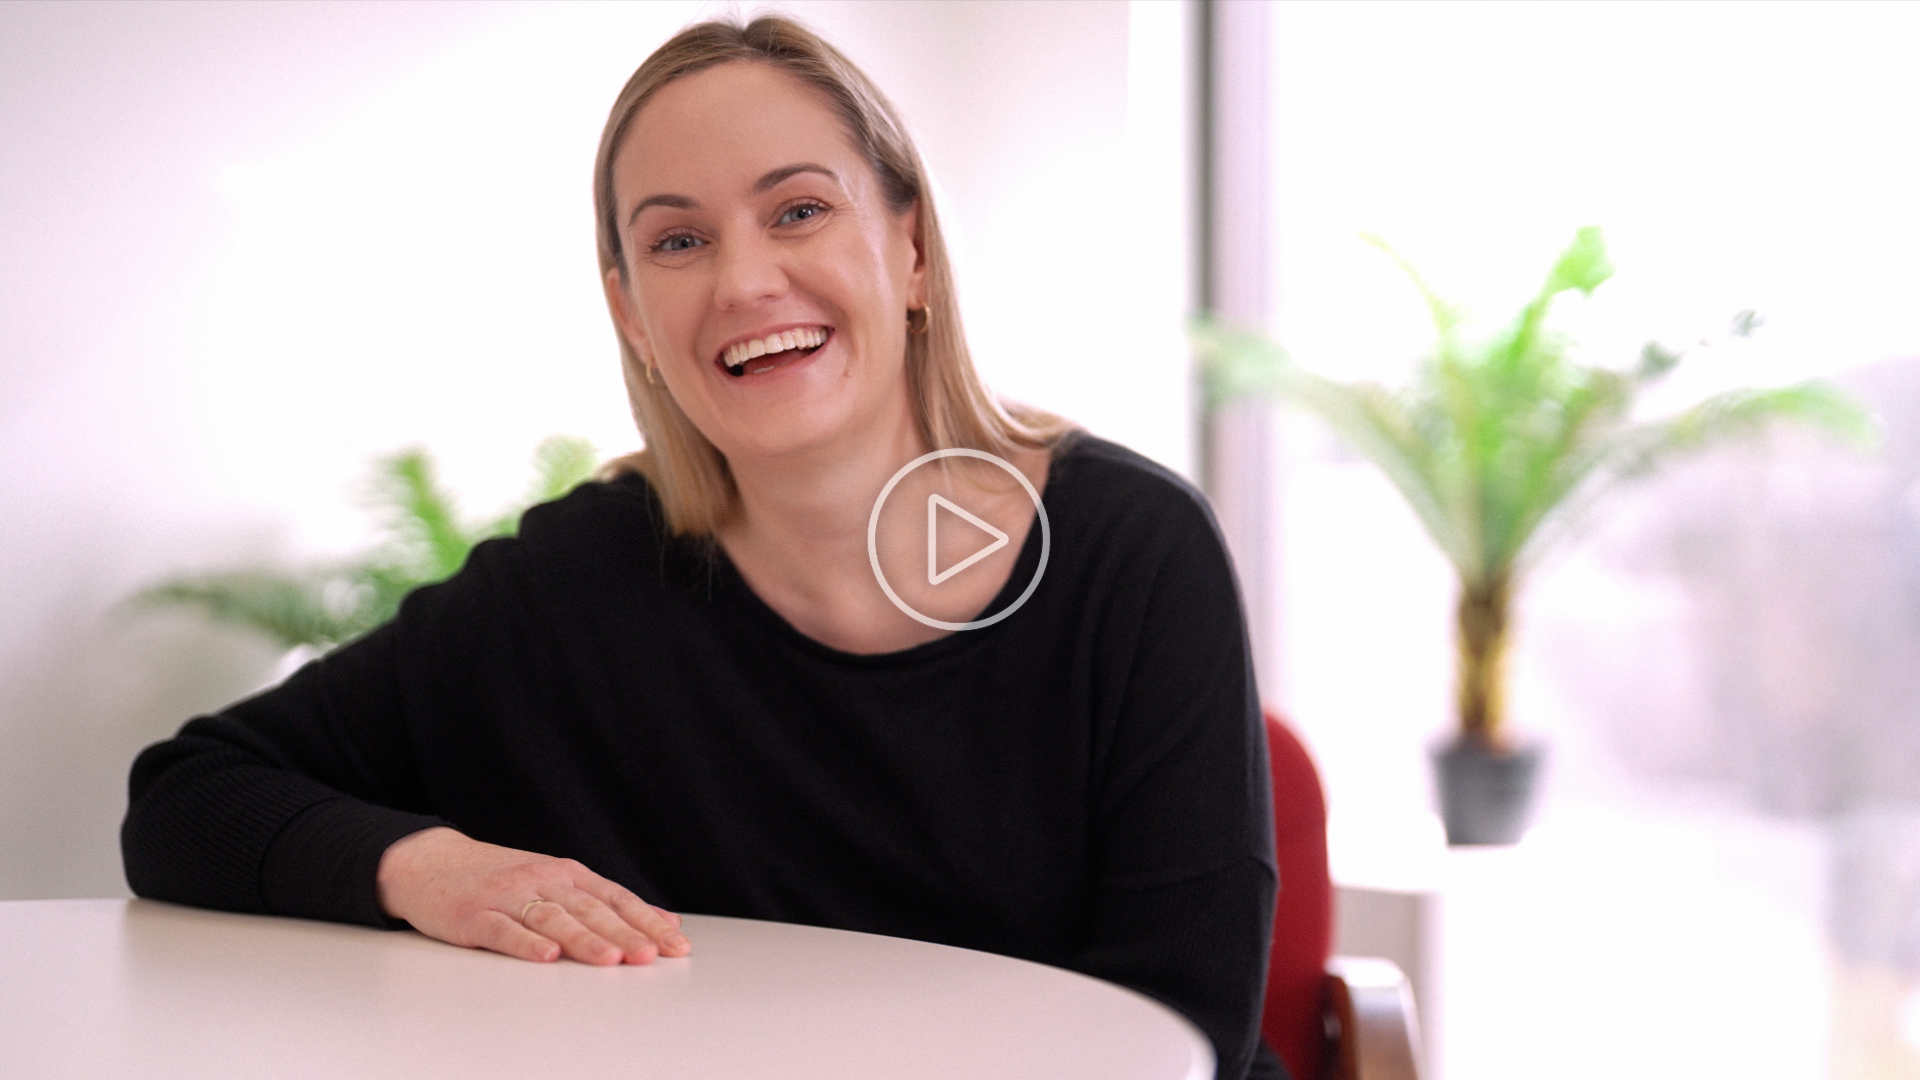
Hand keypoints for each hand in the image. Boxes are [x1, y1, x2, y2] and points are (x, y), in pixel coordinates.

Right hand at [375, 826, 689, 965]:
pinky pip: (503, 930)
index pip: (617, 899)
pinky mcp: (474, 915)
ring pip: (553, 919)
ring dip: (583, 940)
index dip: (647, 921)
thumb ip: (608, 903)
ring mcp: (509, 897)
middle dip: (624, 934)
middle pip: (591, 910)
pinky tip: (545, 956)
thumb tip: (665, 919)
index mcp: (568, 875)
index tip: (676, 944)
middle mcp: (544, 881)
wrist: (431, 862)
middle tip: (651, 956)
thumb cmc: (501, 879)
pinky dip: (526, 943)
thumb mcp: (558, 883)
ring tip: (609, 959)